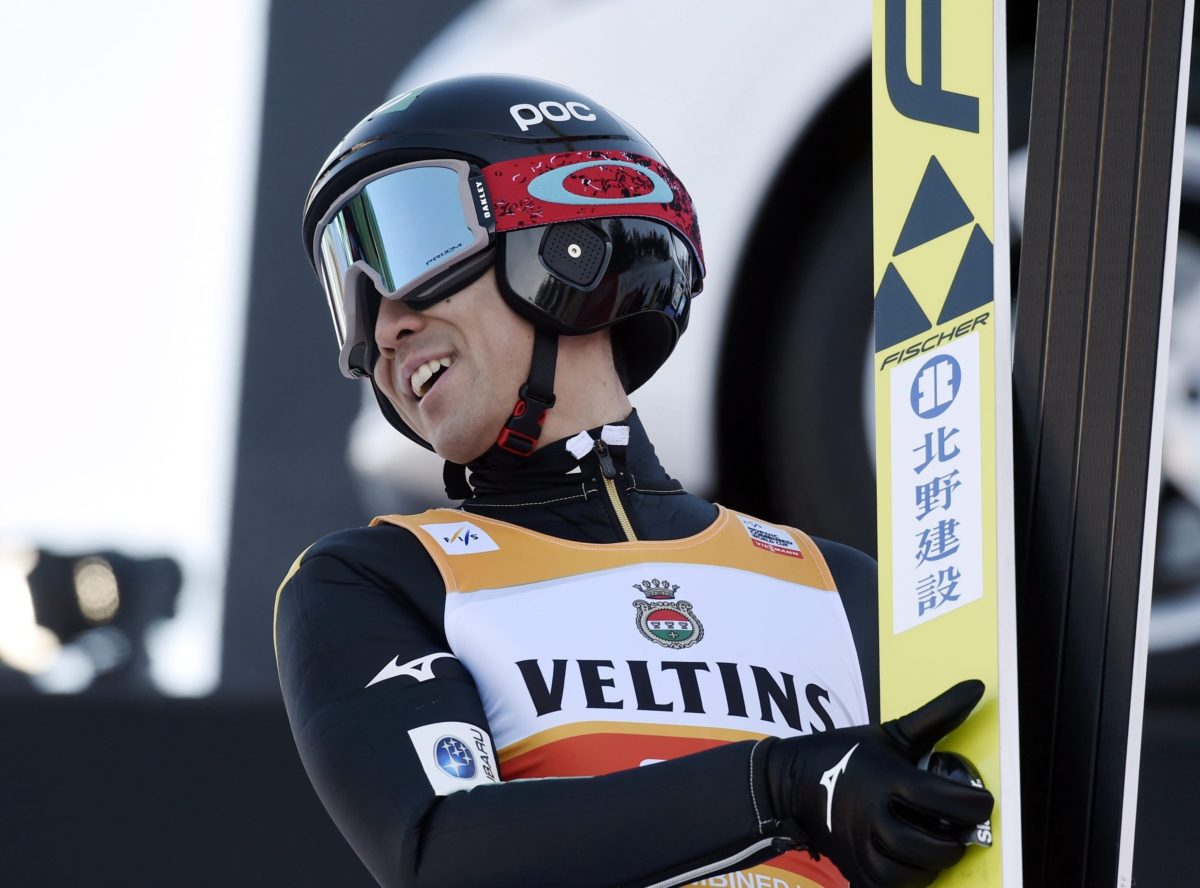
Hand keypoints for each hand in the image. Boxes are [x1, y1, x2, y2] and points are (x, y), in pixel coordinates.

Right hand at [764, 680, 993, 887]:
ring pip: (911, 871)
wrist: (790, 781)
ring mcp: (860, 845)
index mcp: (887, 778)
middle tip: (963, 830)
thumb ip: (938, 715)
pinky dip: (910, 877)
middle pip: (930, 845)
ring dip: (935, 862)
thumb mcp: (891, 732)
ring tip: (940, 845)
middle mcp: (872, 814)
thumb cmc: (846, 753)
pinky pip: (890, 884)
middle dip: (956, 841)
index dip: (975, 805)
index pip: (943, 800)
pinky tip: (916, 860)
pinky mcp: (853, 867)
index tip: (981, 801)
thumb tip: (977, 687)